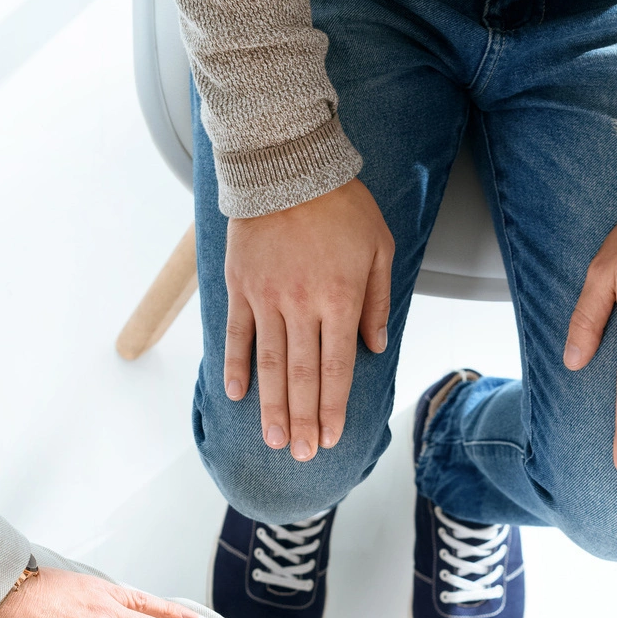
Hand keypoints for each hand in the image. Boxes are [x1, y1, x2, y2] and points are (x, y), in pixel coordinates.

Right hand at [224, 179, 393, 459]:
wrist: (286, 162)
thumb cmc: (341, 204)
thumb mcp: (379, 246)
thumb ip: (377, 301)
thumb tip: (375, 346)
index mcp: (340, 299)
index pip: (337, 368)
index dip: (333, 408)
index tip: (332, 438)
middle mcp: (302, 304)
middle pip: (302, 376)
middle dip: (304, 421)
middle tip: (303, 455)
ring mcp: (267, 297)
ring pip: (269, 364)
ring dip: (271, 407)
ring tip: (275, 440)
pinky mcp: (240, 285)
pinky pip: (238, 334)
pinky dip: (237, 366)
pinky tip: (237, 396)